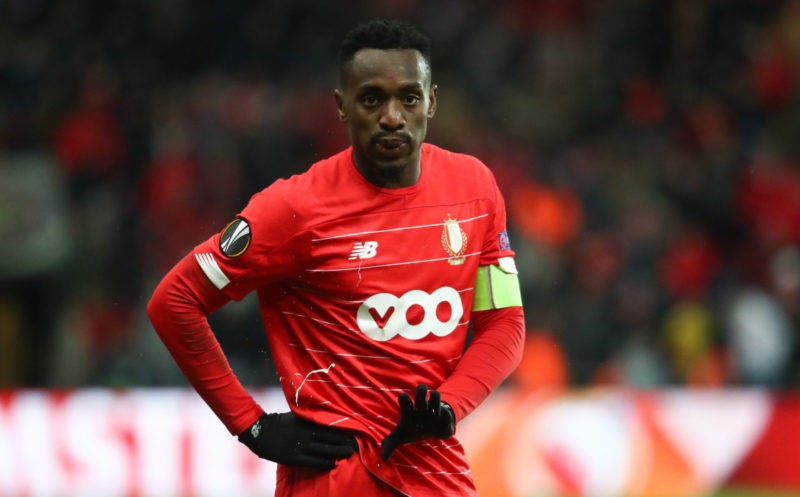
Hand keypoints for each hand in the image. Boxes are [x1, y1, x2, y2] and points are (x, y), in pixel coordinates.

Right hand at [238, 412, 357, 469]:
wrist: (258, 430)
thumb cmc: (278, 422)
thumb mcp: (295, 416)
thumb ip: (308, 418)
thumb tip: (323, 417)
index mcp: (307, 421)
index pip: (329, 425)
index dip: (343, 430)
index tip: (355, 432)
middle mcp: (306, 432)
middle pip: (330, 438)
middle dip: (344, 442)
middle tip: (357, 446)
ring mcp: (300, 445)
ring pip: (324, 449)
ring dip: (338, 452)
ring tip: (349, 454)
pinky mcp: (293, 457)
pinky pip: (312, 461)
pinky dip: (324, 463)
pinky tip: (333, 464)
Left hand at [381, 384, 454, 460]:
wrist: (432, 433)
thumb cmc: (413, 431)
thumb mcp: (400, 437)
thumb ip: (389, 444)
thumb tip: (383, 458)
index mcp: (409, 409)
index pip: (404, 398)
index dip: (404, 400)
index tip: (407, 409)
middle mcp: (421, 405)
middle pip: (421, 389)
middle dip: (421, 391)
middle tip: (421, 404)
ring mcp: (433, 408)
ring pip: (436, 394)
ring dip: (434, 400)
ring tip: (433, 412)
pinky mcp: (444, 413)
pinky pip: (445, 409)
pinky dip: (443, 413)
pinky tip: (439, 420)